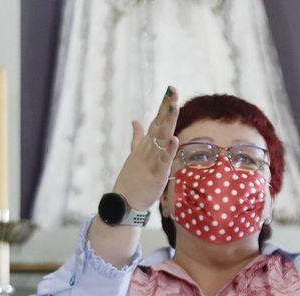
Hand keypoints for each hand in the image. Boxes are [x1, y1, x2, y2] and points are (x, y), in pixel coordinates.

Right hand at [112, 86, 180, 209]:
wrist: (124, 201)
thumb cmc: (133, 178)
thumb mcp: (135, 154)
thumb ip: (137, 137)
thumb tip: (135, 121)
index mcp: (147, 143)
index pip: (157, 120)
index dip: (164, 105)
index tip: (171, 89)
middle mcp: (149, 148)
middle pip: (160, 124)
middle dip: (167, 107)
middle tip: (173, 90)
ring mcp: (151, 159)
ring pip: (162, 138)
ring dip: (168, 123)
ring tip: (174, 107)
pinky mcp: (156, 174)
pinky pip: (163, 160)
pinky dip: (169, 150)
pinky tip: (175, 139)